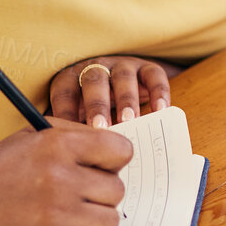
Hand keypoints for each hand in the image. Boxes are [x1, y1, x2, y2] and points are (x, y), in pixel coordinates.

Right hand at [0, 123, 133, 225]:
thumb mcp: (32, 135)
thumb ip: (77, 135)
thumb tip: (119, 152)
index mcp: (58, 145)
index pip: (122, 151)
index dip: (113, 160)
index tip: (101, 167)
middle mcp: (59, 178)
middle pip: (117, 190)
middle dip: (100, 192)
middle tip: (77, 193)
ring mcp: (54, 215)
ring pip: (109, 221)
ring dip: (93, 219)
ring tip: (68, 213)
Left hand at [49, 55, 171, 127]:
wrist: (122, 84)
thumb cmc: (93, 109)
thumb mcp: (77, 115)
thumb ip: (73, 131)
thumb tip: (68, 158)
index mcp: (72, 78)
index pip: (65, 92)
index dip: (66, 112)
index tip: (69, 135)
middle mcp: (96, 68)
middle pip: (94, 82)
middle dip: (97, 105)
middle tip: (100, 127)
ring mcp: (123, 66)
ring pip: (124, 77)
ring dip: (126, 99)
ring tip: (129, 121)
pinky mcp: (147, 68)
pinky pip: (154, 75)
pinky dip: (158, 92)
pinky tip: (160, 110)